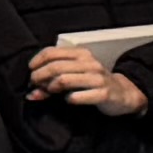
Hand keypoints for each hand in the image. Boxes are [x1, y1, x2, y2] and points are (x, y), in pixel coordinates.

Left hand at [31, 44, 145, 115]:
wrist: (122, 93)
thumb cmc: (93, 83)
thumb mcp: (76, 75)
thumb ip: (54, 79)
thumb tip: (32, 92)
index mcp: (82, 54)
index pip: (52, 52)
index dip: (37, 61)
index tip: (31, 71)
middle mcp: (90, 63)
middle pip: (55, 67)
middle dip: (39, 77)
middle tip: (35, 85)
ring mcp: (97, 78)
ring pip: (63, 80)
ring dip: (50, 88)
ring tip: (49, 92)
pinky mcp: (102, 94)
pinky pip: (76, 97)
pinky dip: (67, 99)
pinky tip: (68, 100)